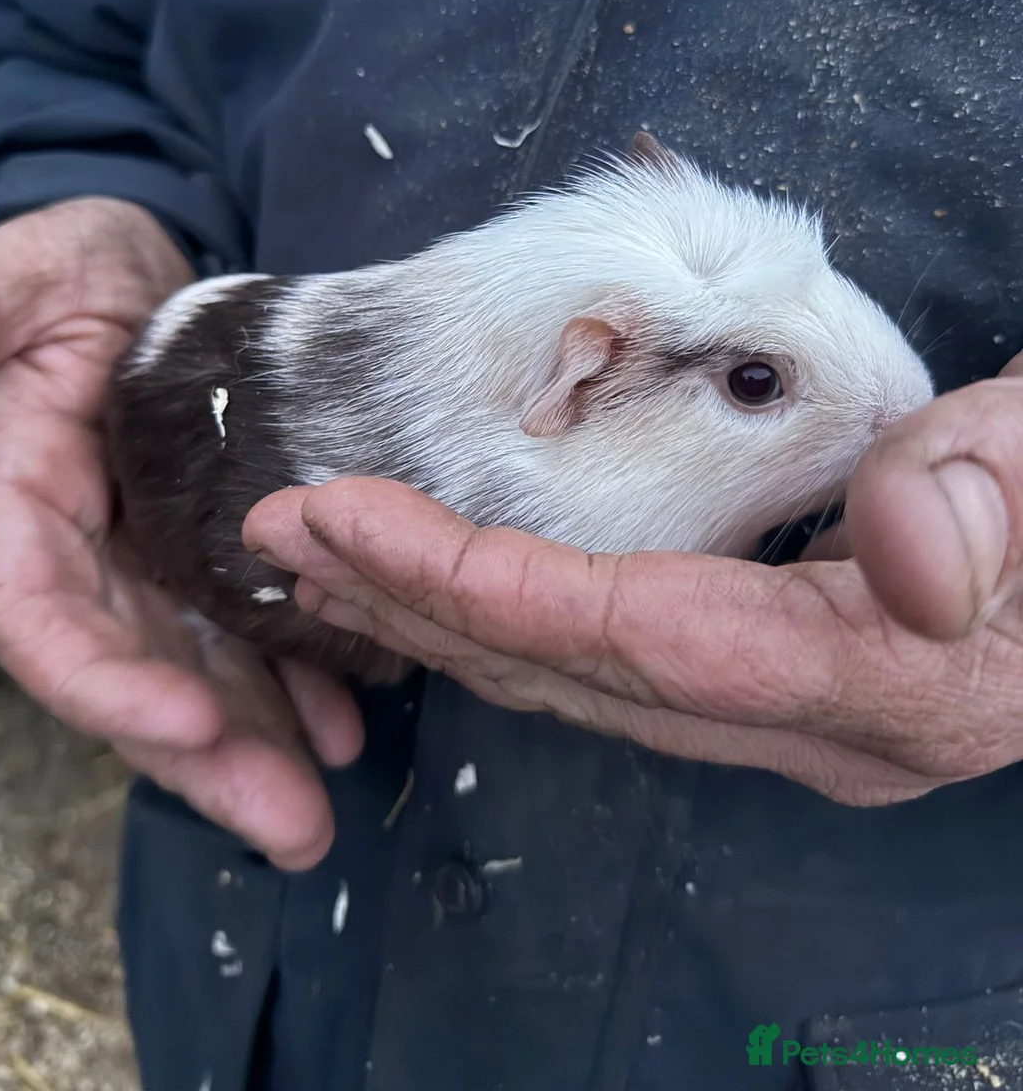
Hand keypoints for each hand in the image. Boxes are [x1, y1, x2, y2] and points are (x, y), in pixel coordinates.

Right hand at [0, 198, 361, 867]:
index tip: (188, 723)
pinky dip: (293, 686)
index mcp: (19, 500)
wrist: (135, 279)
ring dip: (254, 750)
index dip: (103, 678)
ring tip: (318, 814)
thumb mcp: (30, 274)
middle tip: (291, 828)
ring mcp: (143, 568)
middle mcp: (79, 557)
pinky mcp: (200, 560)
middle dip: (203, 758)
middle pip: (128, 677)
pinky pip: (243, 637)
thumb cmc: (70, 269)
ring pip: (191, 677)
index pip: (39, 613)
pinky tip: (342, 724)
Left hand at [242, 353, 1021, 805]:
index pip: (627, 637)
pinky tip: (438, 586)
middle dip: (411, 601)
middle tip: (279, 531)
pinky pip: (604, 669)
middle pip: (568, 678)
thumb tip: (906, 559)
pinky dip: (504, 621)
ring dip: (437, 618)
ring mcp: (782, 720)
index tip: (343, 518)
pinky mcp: (771, 688)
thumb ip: (988, 500)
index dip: (477, 582)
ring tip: (321, 561)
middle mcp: (804, 729)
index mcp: (869, 683)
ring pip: (571, 685)